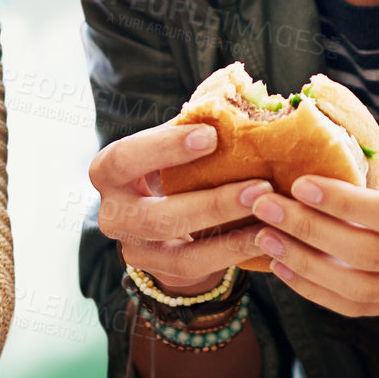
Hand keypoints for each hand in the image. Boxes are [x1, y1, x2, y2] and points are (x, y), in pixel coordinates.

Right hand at [90, 122, 270, 292]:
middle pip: (154, 218)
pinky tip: (265, 238)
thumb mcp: (169, 142)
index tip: (210, 136)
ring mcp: (134, 250)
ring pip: (180, 253)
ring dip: (231, 236)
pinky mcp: (160, 273)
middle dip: (211, 204)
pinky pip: (199, 269)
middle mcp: (112, 215)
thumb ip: (191, 125)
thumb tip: (232, 104)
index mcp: (108, 171)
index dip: (164, 148)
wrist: (161, 215)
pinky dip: (234, 253)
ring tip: (269, 215)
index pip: (125, 159)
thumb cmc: (169, 163)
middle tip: (259, 187)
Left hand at [248, 132, 378, 327]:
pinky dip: (319, 292)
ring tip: (264, 239)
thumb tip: (315, 135)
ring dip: (307, 267)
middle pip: (373, 256)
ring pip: (364, 292)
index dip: (345, 204)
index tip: (299, 183)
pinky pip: (363, 308)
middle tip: (264, 207)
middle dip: (311, 232)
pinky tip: (286, 268)